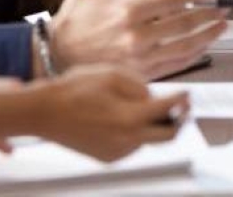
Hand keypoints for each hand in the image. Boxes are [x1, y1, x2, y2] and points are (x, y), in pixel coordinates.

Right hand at [34, 65, 189, 161]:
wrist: (44, 112)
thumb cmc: (71, 90)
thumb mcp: (109, 74)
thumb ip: (137, 84)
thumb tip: (152, 96)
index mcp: (130, 118)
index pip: (168, 110)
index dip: (182, 100)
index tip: (188, 94)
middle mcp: (127, 140)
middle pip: (167, 136)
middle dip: (178, 121)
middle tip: (182, 109)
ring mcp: (118, 152)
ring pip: (147, 139)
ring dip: (150, 125)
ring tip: (133, 106)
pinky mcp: (108, 157)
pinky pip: (130, 145)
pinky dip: (132, 132)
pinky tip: (115, 117)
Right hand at [50, 0, 226, 79]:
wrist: (56, 56)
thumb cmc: (72, 18)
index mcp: (127, 10)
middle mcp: (137, 35)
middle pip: (184, 23)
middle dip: (208, 14)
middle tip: (224, 8)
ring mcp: (141, 58)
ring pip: (185, 46)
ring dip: (207, 35)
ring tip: (221, 27)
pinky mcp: (140, 75)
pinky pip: (175, 65)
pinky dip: (193, 55)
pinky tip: (202, 47)